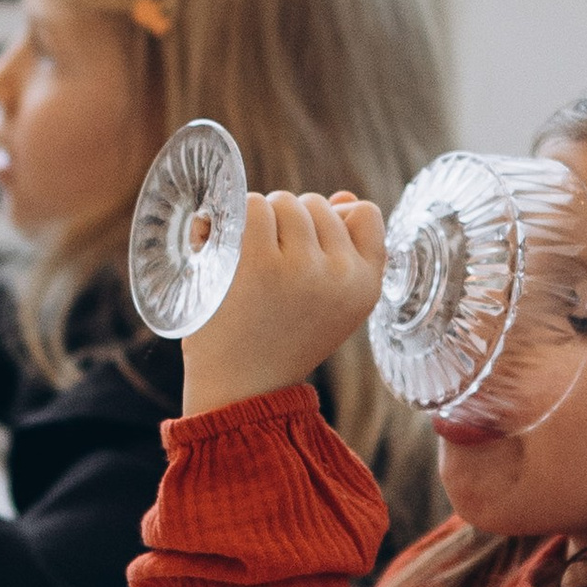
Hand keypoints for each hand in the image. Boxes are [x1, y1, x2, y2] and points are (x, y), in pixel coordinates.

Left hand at [179, 191, 386, 419]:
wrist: (239, 388)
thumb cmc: (279, 339)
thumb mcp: (329, 304)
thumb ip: (342, 250)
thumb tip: (342, 198)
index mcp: (365, 285)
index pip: (366, 214)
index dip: (334, 218)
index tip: (307, 244)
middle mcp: (340, 275)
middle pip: (316, 204)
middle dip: (288, 223)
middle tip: (268, 267)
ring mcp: (300, 266)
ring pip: (282, 202)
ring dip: (258, 220)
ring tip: (245, 261)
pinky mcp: (257, 261)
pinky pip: (249, 207)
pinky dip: (230, 220)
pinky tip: (221, 249)